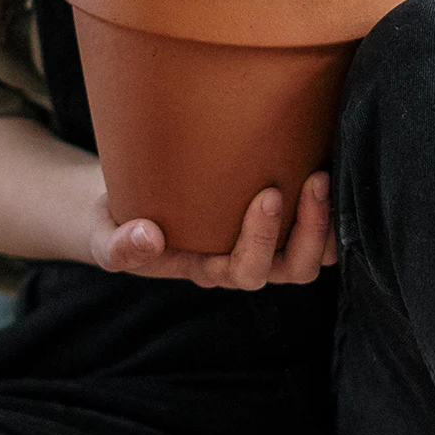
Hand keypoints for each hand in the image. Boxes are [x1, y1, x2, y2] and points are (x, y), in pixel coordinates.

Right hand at [90, 170, 336, 287]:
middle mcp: (242, 261)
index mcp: (207, 269)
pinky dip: (329, 210)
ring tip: (327, 175)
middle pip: (292, 269)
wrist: (120, 209)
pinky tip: (331, 165)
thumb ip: (118, 245)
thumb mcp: (103, 237)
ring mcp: (262, 243)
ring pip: (311, 254)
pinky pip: (314, 229)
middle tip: (314, 180)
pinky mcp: (274, 219)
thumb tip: (147, 238)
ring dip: (327, 223)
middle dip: (310, 230)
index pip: (245, 270)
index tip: (269, 194)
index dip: (264, 240)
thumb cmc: (115, 224)